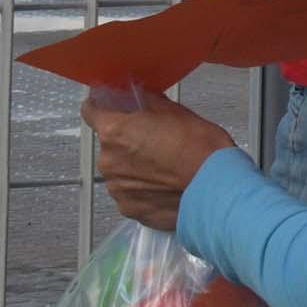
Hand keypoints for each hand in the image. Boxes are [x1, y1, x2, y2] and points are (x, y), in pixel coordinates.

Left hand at [85, 89, 237, 231]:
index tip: (109, 107)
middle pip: (109, 144)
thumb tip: (139, 97)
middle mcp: (109, 161)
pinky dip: (141, 189)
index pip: (91, 111)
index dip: (102, 107)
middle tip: (154, 141)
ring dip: (134, 167)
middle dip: (126, 141)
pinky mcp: (129, 209)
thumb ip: (148, 103)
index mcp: (115, 131)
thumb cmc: (201, 150)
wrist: (215, 188)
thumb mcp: (177, 112)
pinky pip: (129, 193)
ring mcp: (117, 188)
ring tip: (163, 168)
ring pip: (119, 170)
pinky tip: (163, 185)